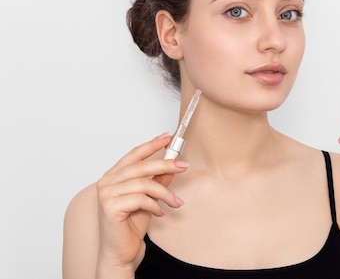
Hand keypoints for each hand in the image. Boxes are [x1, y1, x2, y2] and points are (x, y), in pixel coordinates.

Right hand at [95, 133, 188, 270]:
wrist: (120, 251)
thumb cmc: (130, 225)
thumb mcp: (149, 198)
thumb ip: (157, 181)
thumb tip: (172, 165)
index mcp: (113, 177)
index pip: (134, 155)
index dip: (151, 145)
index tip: (168, 138)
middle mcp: (106, 182)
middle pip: (141, 166)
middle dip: (166, 164)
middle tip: (183, 166)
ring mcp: (106, 194)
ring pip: (144, 183)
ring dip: (165, 193)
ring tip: (175, 202)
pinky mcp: (110, 207)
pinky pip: (140, 199)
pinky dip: (155, 205)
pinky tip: (160, 213)